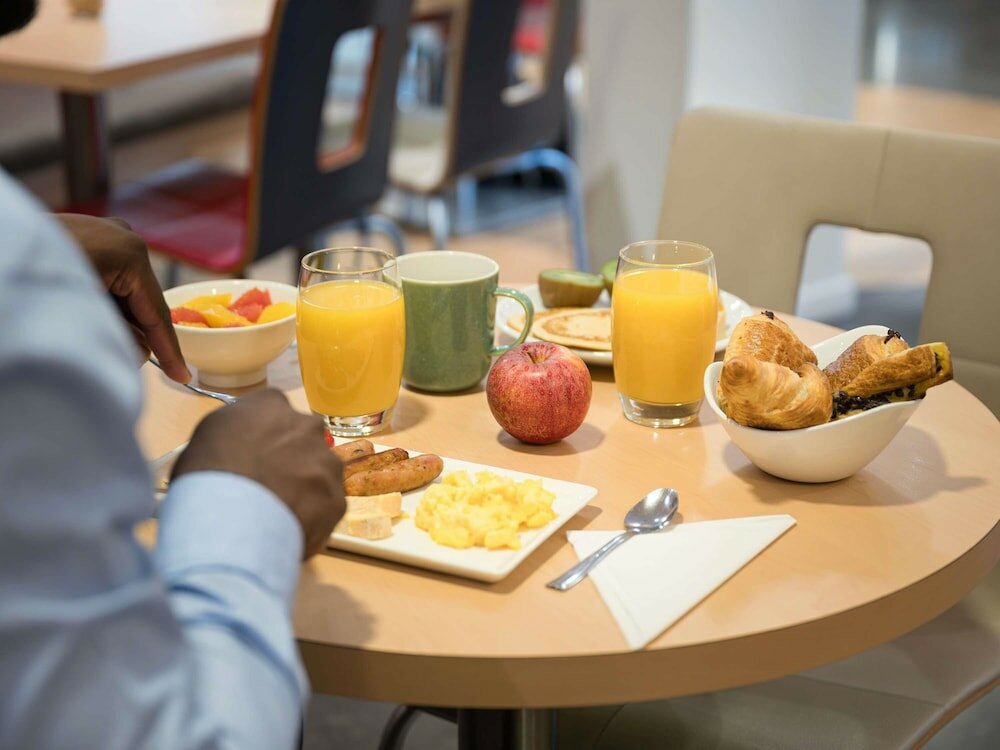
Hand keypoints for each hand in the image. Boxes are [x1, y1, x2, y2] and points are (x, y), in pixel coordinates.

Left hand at [56, 213, 189, 383]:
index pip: (157, 312)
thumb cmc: (32, 280)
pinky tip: (77, 309)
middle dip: (130, 329)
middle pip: (141, 301)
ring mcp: (105, 233)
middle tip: (106, 346)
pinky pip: (105, 279)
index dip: (169, 350)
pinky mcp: (86, 237)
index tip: (182, 374)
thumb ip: (120, 338)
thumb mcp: (86, 317)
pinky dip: (97, 301)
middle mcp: (124, 237)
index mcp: (131, 254)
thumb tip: (136, 350)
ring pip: (122, 291)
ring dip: (110, 315)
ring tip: (79, 321)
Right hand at [171, 389, 345, 558]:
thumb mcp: (206, 438)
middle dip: (290, 460)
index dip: (264, 437)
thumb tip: (236, 448)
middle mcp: (306, 426)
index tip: (254, 455)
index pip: (274, 413)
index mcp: (271, 404)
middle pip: (302, 441)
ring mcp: (327, 463)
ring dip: (304, 489)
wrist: (231, 519)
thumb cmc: (205, 474)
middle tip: (268, 485)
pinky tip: (288, 531)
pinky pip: (324, 509)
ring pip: (319, 474)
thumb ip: (232, 434)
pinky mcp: (337, 499)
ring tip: (278, 514)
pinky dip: (311, 520)